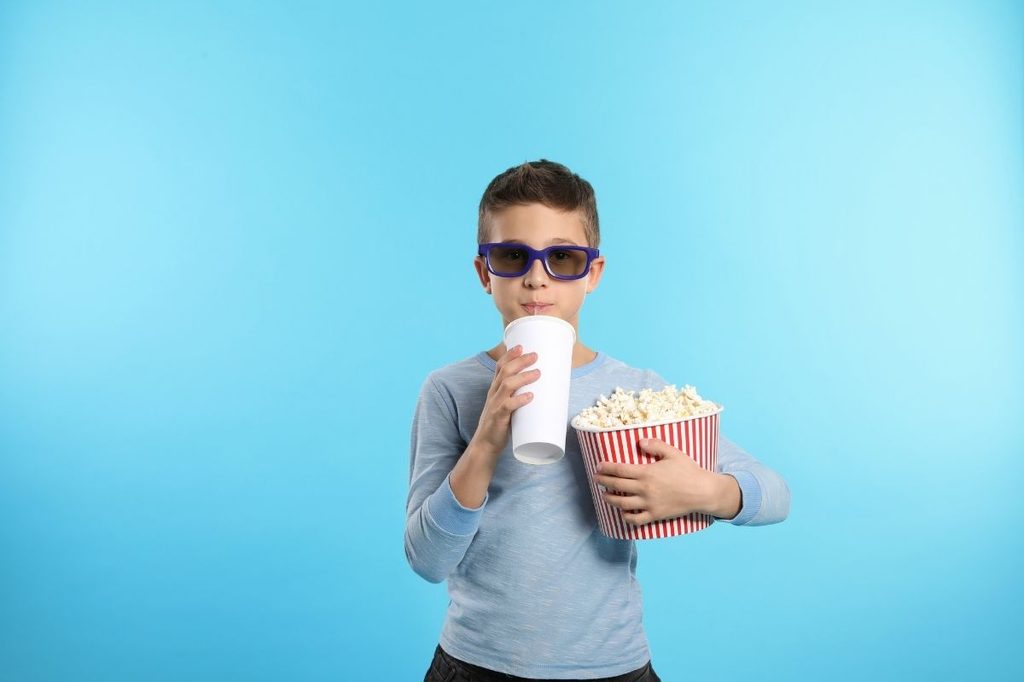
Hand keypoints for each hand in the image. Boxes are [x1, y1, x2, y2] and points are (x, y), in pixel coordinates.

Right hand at [471, 345, 540, 457]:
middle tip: (535, 355)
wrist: (485, 444)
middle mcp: (493, 394)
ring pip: (507, 385)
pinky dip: (519, 400)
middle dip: (520, 361)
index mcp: (495, 389)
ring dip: (523, 377)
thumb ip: (519, 396)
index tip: (521, 346)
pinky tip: (530, 396)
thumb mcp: (506, 405)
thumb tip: (543, 390)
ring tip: (537, 373)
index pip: (500, 367)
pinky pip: (508, 406)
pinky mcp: (498, 418)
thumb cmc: (499, 424)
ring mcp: (495, 405)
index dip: (510, 355)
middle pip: (505, 371)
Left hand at [594, 438, 720, 525]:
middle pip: (616, 486)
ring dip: (610, 499)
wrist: (702, 492)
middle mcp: (644, 489)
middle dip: (603, 482)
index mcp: (647, 473)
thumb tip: (639, 442)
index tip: (599, 466)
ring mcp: (649, 504)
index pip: (619, 470)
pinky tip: (622, 512)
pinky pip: (635, 520)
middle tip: (596, 479)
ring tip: (604, 495)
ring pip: (622, 504)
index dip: (606, 468)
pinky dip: (626, 517)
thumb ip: (655, 445)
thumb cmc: (688, 471)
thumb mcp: (673, 453)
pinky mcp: (655, 515)